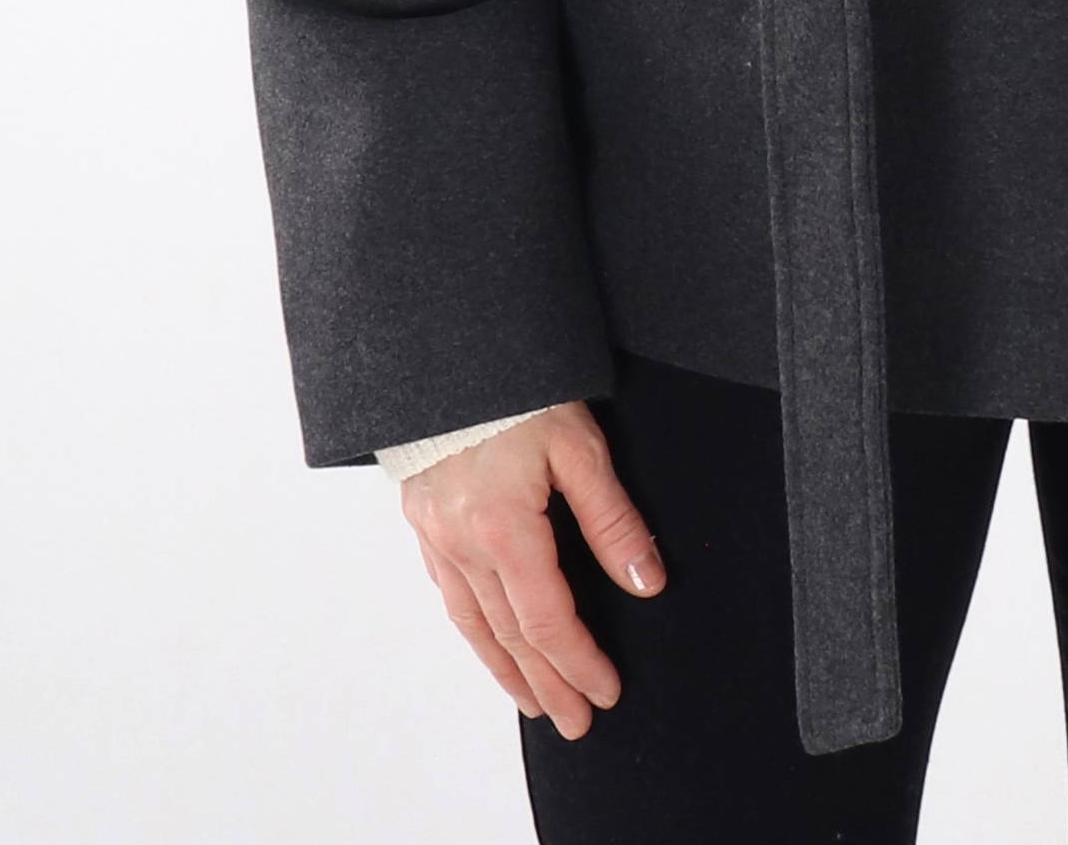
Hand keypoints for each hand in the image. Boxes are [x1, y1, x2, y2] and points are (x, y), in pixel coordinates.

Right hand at [398, 401, 665, 738]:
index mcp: (503, 528)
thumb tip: (645, 582)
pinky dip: (474, 629)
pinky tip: (488, 641)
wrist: (443, 346)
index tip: (607, 690)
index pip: (547, 620)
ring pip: (473, 622)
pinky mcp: (422, 519)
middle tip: (577, 721)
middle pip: (509, 635)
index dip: (580, 661)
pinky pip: (450, 592)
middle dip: (548, 684)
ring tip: (535, 703)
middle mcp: (461, 542)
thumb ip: (612, 519)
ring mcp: (435, 534)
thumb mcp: (579, 444)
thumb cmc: (516, 385)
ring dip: (506, 669)